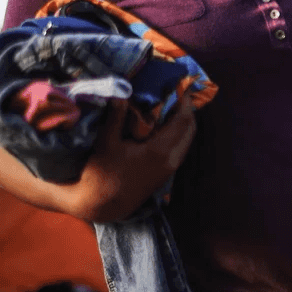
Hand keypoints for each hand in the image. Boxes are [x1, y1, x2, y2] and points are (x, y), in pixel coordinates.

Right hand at [82, 94, 196, 220]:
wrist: (102, 205)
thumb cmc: (101, 174)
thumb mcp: (105, 142)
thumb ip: (115, 116)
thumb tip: (121, 93)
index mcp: (160, 151)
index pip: (183, 121)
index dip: (184, 102)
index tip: (180, 85)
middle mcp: (171, 160)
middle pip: (190, 130)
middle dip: (187, 110)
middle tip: (176, 93)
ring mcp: (170, 169)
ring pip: (186, 140)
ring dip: (183, 123)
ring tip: (170, 105)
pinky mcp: (165, 174)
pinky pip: (180, 148)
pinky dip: (178, 134)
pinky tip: (164, 126)